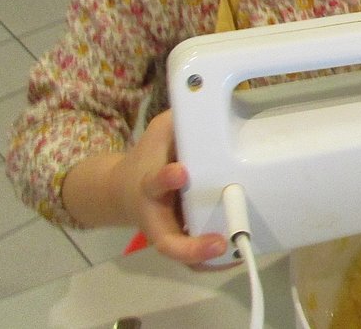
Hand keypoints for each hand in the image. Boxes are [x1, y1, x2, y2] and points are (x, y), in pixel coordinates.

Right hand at [113, 110, 226, 266]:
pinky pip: (194, 259)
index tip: (180, 171)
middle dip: (189, 246)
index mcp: (149, 186)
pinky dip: (212, 262)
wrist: (124, 190)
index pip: (154, 183)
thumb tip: (205, 98)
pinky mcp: (180, 240)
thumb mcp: (160, 133)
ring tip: (234, 255)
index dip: (166, 179)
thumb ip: (181, 119)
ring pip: (183, 256)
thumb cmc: (149, 158)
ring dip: (205, 260)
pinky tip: (236, 256)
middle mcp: (157, 216)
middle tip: (217, 242)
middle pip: (166, 240)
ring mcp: (169, 233)